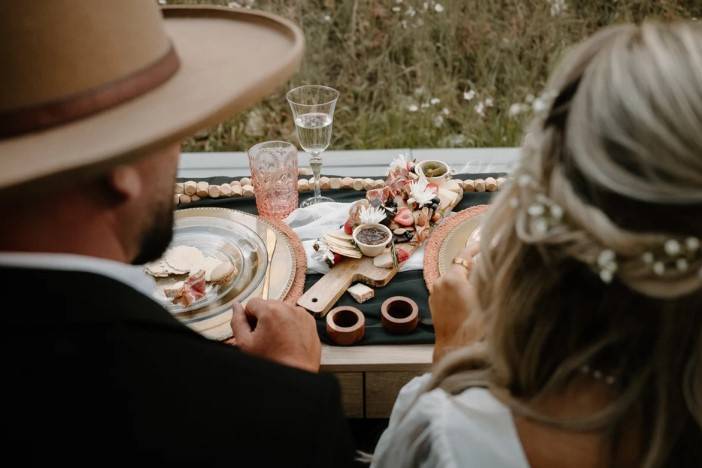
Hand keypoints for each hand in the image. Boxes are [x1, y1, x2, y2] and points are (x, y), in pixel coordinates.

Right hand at [230, 298, 320, 372]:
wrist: (296, 375)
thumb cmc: (273, 362)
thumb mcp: (245, 344)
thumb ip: (237, 321)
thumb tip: (236, 307)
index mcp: (271, 310)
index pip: (252, 303)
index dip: (249, 318)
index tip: (253, 330)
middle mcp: (289, 308)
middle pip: (268, 305)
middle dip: (264, 319)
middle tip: (265, 338)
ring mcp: (301, 315)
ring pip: (282, 311)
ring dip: (277, 321)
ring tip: (278, 341)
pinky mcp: (310, 322)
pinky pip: (295, 317)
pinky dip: (290, 325)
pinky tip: (288, 340)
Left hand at [429, 244, 482, 361]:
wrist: (457, 350)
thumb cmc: (475, 328)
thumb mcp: (485, 298)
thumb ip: (485, 278)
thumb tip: (489, 265)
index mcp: (452, 279)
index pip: (464, 255)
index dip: (476, 248)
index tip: (484, 246)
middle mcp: (439, 283)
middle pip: (458, 268)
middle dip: (472, 268)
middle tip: (488, 269)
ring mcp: (434, 294)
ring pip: (452, 280)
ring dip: (464, 281)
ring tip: (480, 287)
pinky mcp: (433, 305)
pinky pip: (446, 292)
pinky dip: (456, 291)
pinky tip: (468, 300)